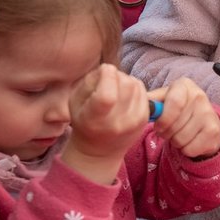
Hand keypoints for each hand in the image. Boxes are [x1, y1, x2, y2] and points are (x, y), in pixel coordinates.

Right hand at [64, 64, 148, 183]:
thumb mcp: (75, 101)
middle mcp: (117, 123)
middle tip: (108, 81)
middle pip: (126, 84)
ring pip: (136, 84)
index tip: (103, 70)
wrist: (99, 150)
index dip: (107, 75)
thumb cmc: (84, 121)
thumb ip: (89, 81)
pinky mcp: (144, 119)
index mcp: (95, 120)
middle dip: (116, 75)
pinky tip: (124, 95)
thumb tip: (108, 69)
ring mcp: (134, 122)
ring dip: (125, 80)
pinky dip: (134, 87)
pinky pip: (143, 91)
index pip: (107, 96)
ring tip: (115, 89)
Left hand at [151, 76, 219, 157]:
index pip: (174, 103)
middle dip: (166, 133)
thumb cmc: (177, 108)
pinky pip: (190, 149)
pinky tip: (189, 140)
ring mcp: (209, 114)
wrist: (203, 120)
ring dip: (175, 141)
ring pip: (181, 139)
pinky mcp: (214, 131)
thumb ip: (151, 101)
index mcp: (184, 85)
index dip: (163, 119)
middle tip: (168, 130)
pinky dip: (185, 149)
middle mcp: (200, 96)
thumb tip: (136, 102)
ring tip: (178, 134)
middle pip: (175, 125)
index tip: (157, 126)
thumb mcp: (164, 99)